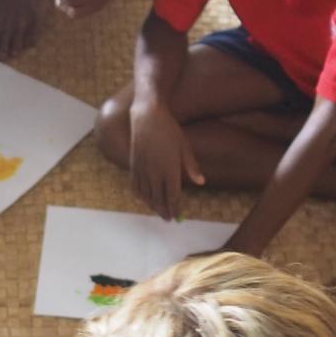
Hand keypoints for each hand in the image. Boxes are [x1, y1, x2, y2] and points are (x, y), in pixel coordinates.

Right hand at [128, 102, 203, 220]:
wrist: (147, 117)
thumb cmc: (170, 130)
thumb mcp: (185, 147)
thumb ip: (192, 167)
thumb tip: (202, 182)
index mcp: (170, 170)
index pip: (173, 196)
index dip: (175, 208)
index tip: (177, 216)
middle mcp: (155, 173)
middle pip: (158, 199)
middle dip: (163, 211)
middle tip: (168, 219)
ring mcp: (142, 170)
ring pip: (146, 195)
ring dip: (152, 205)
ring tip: (157, 211)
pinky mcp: (133, 165)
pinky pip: (135, 186)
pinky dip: (139, 196)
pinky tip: (143, 200)